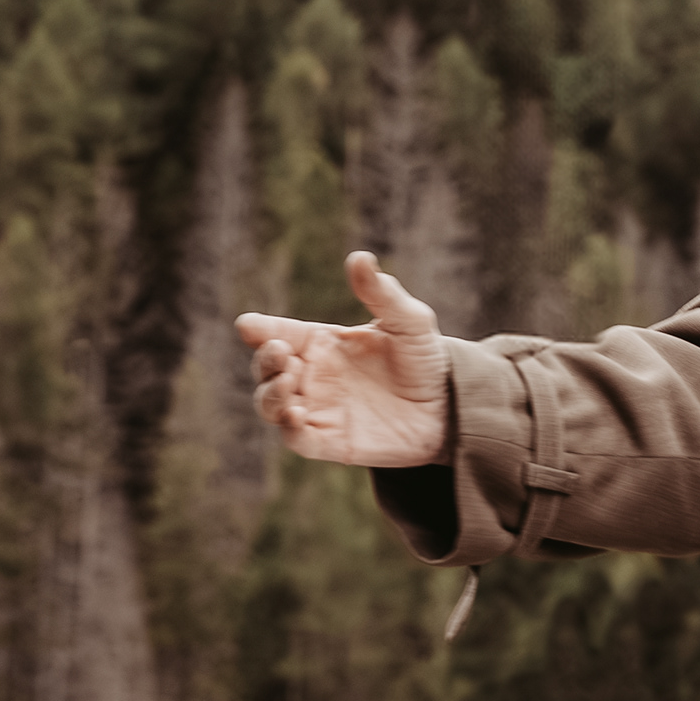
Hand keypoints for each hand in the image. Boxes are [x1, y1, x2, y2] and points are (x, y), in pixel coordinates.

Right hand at [236, 253, 453, 467]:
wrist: (451, 407)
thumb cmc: (425, 359)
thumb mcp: (409, 321)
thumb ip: (382, 293)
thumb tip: (359, 258)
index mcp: (323, 342)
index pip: (278, 332)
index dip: (259, 329)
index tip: (248, 325)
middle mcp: (313, 375)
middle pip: (267, 368)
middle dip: (264, 359)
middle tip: (281, 352)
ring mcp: (318, 410)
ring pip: (271, 404)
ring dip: (269, 394)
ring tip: (287, 381)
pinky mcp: (330, 442)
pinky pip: (296, 439)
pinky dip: (288, 428)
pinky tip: (295, 415)